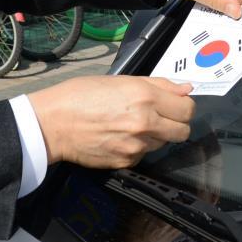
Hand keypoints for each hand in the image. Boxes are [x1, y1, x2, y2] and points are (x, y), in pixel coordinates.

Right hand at [27, 76, 195, 167]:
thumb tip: (186, 88)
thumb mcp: (121, 80)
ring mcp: (136, 145)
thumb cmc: (81, 95)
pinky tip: (120, 136)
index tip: (175, 105)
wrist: (53, 123)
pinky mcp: (126, 161)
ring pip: (163, 143)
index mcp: (145, 97)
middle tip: (159, 116)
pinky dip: (138, 147)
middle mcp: (145, 123)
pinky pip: (143, 154)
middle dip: (175, 123)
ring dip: (155, 135)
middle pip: (183, 131)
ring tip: (131, 125)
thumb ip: (158, 84)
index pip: (188, 109)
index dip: (183, 106)